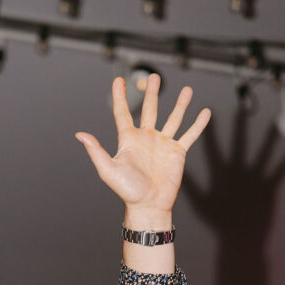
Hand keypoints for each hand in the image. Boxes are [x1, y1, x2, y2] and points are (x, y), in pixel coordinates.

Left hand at [76, 76, 210, 221]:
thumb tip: (80, 134)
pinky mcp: (177, 153)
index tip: (118, 81)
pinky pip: (189, 135)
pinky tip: (205, 112)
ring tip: (186, 90)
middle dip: (152, 93)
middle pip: (150, 109)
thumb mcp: (108, 169)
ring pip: (173, 118)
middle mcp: (146, 139)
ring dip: (180, 104)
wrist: (148, 206)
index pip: (122, 114)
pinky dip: (198, 124)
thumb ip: (96, 150)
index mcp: (129, 140)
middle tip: (154, 77)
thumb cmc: (127, 191)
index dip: (120, 97)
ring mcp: (163, 144)